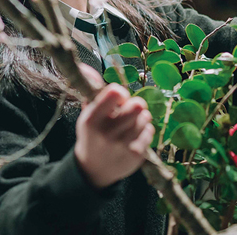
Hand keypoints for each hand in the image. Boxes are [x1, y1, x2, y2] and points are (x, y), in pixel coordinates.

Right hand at [74, 64, 154, 188]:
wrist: (93, 169)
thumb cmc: (92, 134)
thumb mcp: (87, 113)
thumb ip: (90, 89)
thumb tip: (86, 66)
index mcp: (91, 119)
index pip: (116, 93)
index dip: (120, 93)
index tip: (117, 101)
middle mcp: (106, 133)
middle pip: (138, 105)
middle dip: (135, 104)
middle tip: (127, 111)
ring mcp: (122, 145)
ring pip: (145, 117)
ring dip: (140, 118)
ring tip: (129, 124)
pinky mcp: (136, 155)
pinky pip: (150, 131)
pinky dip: (144, 130)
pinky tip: (134, 135)